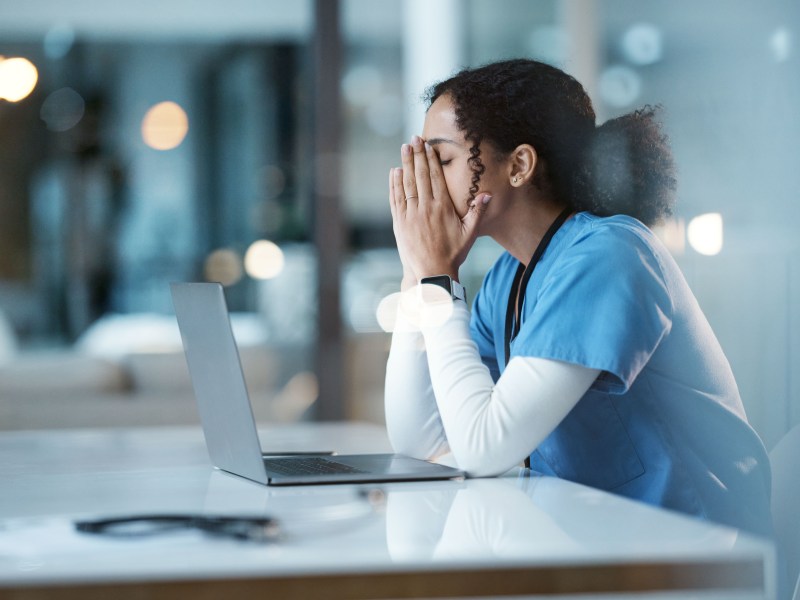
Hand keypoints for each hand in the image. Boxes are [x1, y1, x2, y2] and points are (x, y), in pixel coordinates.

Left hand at [388, 136, 490, 284]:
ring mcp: (411, 215)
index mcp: (443, 208)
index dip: (431, 160)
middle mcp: (425, 209)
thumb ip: (477, 212)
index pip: (435, 178)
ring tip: (404, 148)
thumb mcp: (469, 233)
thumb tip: (487, 194)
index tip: (428, 146)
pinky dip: (395, 184)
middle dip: (417, 156)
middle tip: (414, 139)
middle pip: (420, 176)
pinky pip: (396, 199)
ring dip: (405, 165)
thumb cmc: (453, 253)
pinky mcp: (400, 223)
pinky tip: (394, 172)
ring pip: (407, 185)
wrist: (432, 273)